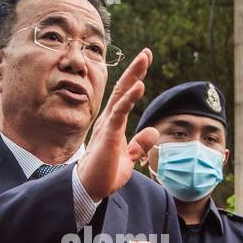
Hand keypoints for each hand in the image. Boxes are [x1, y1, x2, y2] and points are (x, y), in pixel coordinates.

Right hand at [76, 48, 158, 201]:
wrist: (90, 190)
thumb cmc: (105, 175)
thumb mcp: (128, 159)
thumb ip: (139, 145)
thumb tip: (152, 130)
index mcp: (114, 124)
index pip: (125, 97)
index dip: (135, 79)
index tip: (145, 62)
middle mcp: (109, 120)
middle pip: (123, 89)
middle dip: (135, 70)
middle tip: (146, 52)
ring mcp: (108, 126)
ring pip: (122, 95)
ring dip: (134, 76)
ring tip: (144, 59)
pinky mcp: (108, 134)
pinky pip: (120, 112)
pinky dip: (130, 97)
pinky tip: (139, 85)